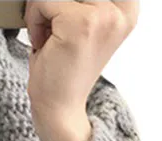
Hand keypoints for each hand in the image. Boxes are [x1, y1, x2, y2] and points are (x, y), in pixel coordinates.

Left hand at [24, 1, 139, 140]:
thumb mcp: (82, 23)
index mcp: (127, 8)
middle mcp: (122, 11)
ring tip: (48, 36)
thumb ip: (83, 1)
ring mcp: (103, 16)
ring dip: (42, 9)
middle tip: (52, 29)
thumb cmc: (64, 70)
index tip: (65, 17)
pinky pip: (43, 0)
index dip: (72, 1)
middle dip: (54, 2)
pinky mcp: (81, 24)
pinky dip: (34, 19)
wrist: (59, 109)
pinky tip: (42, 43)